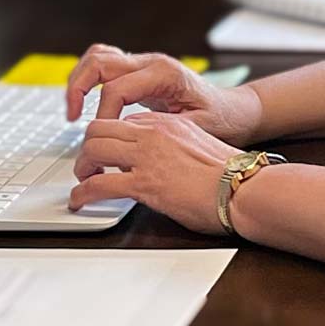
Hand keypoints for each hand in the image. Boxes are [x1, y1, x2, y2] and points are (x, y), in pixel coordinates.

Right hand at [64, 44, 262, 144]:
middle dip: (79, 88)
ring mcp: (143, 63)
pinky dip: (89, 79)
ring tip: (73, 108)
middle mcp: (151, 62)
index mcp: (164, 74)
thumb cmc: (221, 121)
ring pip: (98, 56)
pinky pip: (104, 64)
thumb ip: (162, 131)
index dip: (103, 115)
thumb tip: (130, 139)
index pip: (117, 88)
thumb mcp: (196, 129)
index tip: (101, 137)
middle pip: (100, 61)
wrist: (234, 110)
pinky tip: (85, 101)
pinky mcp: (138, 70)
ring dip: (79, 79)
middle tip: (72, 116)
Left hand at [69, 113, 238, 232]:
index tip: (105, 154)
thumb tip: (158, 162)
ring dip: (82, 167)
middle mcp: (152, 134)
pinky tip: (79, 202)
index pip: (122, 123)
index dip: (109, 139)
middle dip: (88, 148)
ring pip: (93, 150)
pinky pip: (99, 185)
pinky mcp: (144, 184)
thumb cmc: (232, 175)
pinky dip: (83, 194)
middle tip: (87, 165)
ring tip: (82, 182)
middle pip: (99, 129)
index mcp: (166, 124)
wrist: (245, 189)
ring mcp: (146, 157)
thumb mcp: (198, 146)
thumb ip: (173, 147)